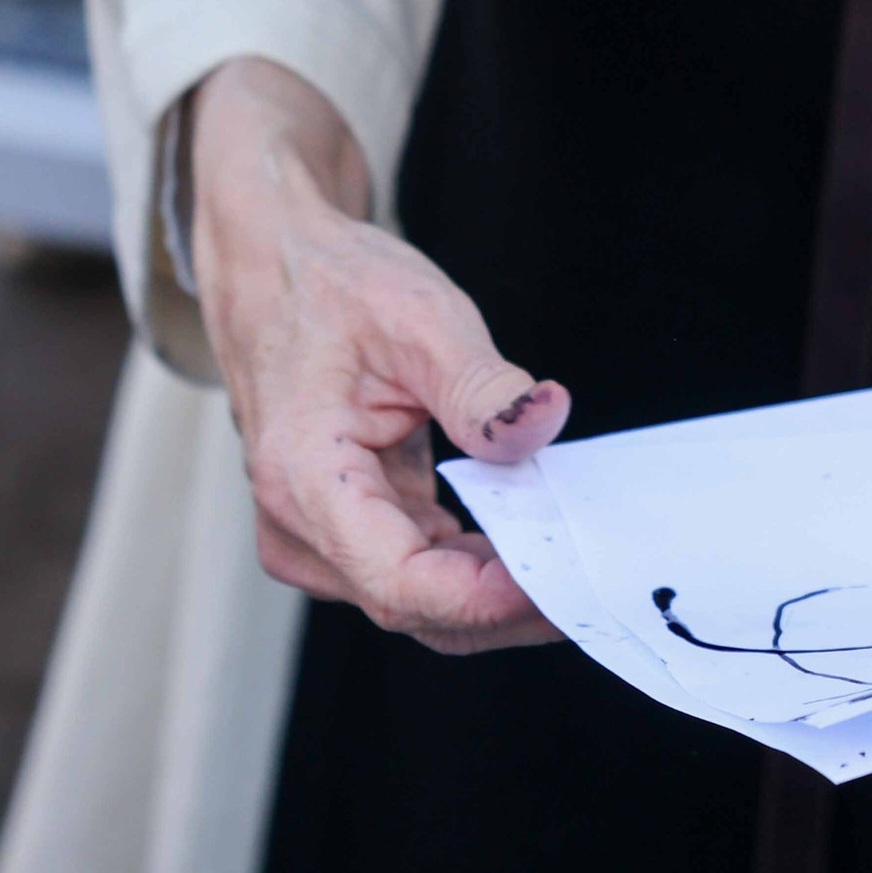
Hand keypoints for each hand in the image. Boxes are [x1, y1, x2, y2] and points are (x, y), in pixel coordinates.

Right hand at [188, 56, 568, 653]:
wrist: (274, 264)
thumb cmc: (332, 283)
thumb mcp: (417, 316)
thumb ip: (480, 385)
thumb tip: (544, 423)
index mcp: (304, 477)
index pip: (401, 585)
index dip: (486, 599)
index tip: (560, 583)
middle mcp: (299, 525)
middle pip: (416, 608)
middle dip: (508, 605)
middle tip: (597, 577)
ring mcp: (317, 534)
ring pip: (421, 601)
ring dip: (496, 589)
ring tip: (576, 554)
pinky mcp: (345, 526)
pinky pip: (418, 569)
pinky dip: (476, 563)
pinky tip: (530, 535)